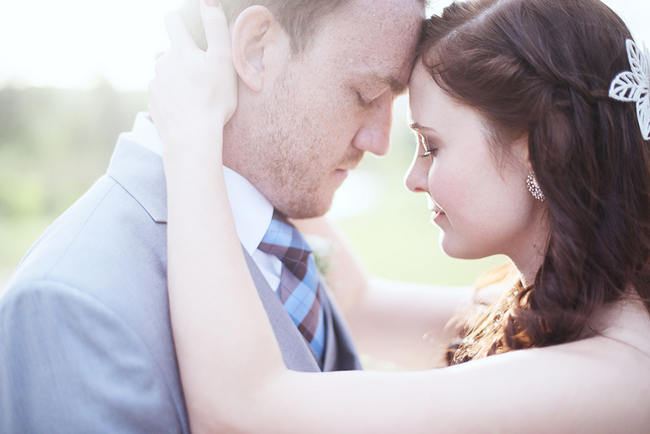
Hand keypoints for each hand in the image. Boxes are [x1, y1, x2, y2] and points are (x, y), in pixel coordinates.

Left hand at [149, 0, 236, 166]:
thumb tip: (209, 0)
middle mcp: (162, 64)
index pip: (172, 22)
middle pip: (168, 51)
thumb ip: (216, 27)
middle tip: (199, 72)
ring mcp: (155, 85)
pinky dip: (171, 98)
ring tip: (193, 94)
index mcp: (179, 50)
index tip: (183, 24)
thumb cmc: (212, 98)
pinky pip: (161, 95)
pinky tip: (184, 109)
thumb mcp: (223, 60)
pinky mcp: (153, 105)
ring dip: (175, 78)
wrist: (192, 136)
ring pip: (164, 74)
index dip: (177, 19)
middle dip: (180, 56)